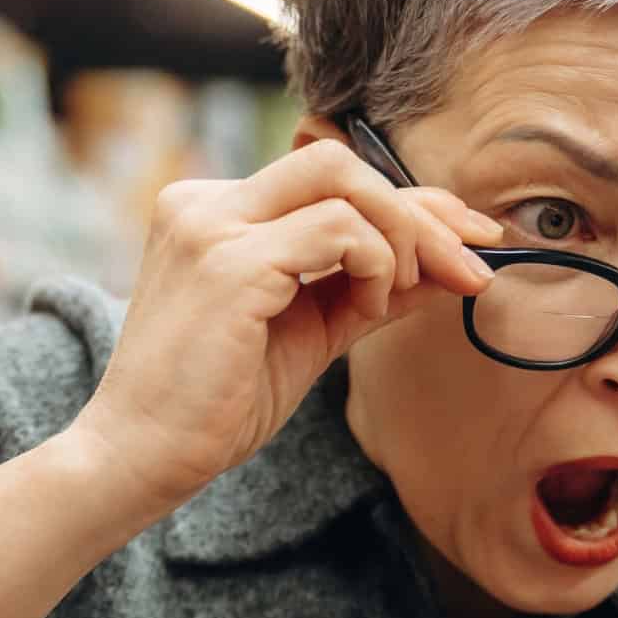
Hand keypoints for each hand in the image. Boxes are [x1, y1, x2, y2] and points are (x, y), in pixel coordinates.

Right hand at [81, 138, 503, 508]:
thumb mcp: (311, 330)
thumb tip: (449, 266)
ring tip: (394, 300)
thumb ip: (369, 288)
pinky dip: (376, 264)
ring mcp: (211, 223)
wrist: (144, 456)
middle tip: (472, 266)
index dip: (410, 199)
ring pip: (344, 182)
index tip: (473, 237)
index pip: (329, 177)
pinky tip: (368, 307)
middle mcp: (205, 200)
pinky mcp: (228, 260)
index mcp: (215, 210)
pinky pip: (338, 230)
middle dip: (421, 210)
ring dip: (401, 240)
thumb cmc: (219, 402)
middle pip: (339, 160)